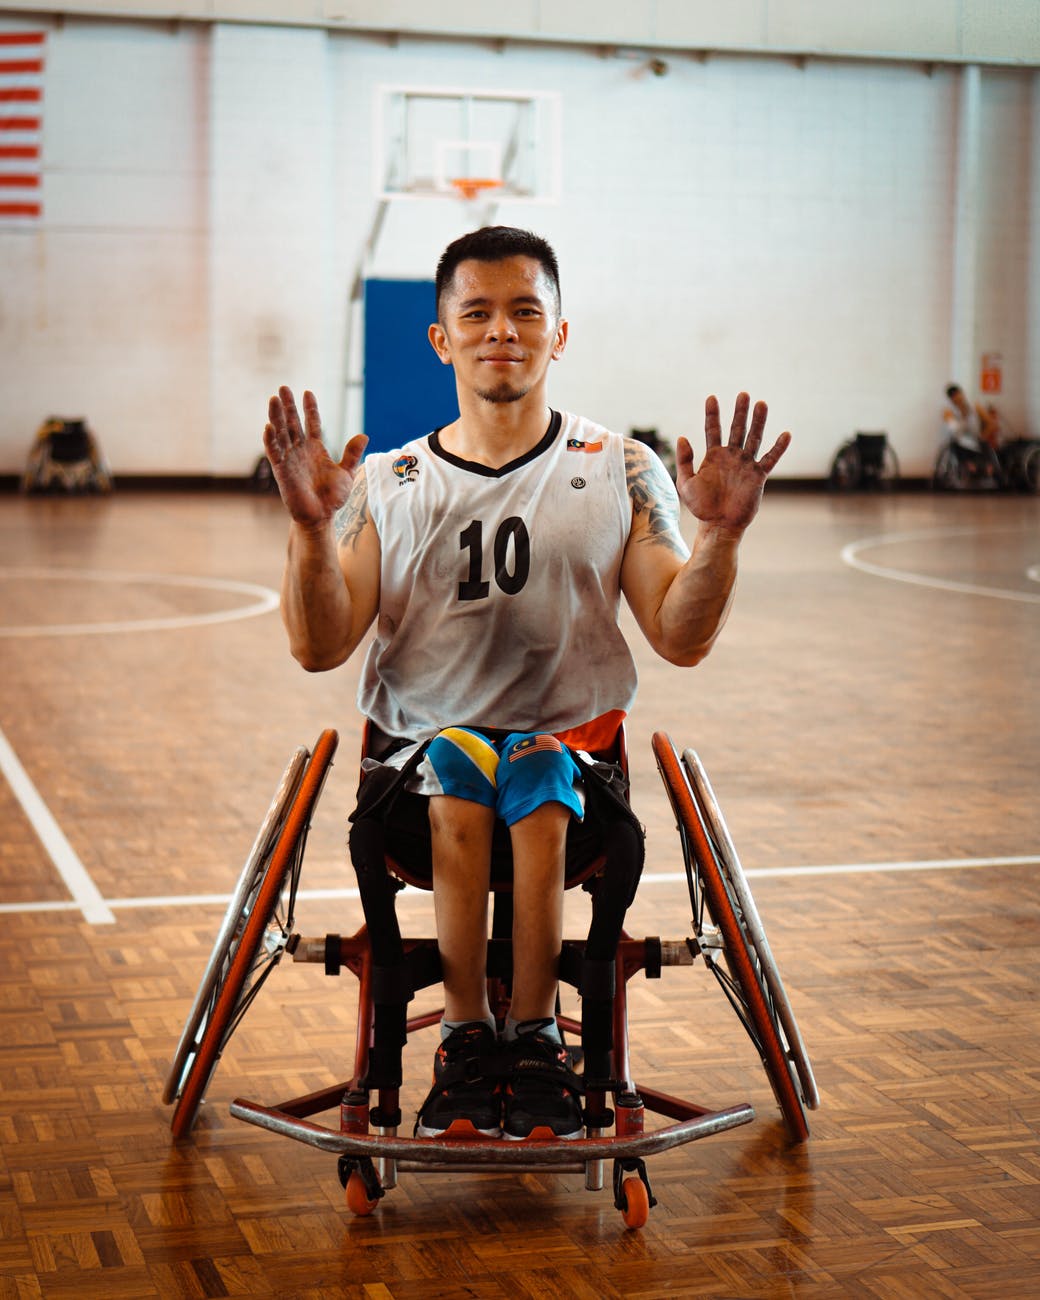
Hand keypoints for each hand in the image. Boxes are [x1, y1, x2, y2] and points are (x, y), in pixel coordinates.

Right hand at [263, 386, 367, 528]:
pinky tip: (268, 426)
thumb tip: (364, 435)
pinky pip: (274, 453)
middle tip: (283, 388)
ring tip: (273, 399)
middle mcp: (300, 451)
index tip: (307, 392)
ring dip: (276, 417)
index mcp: (315, 449)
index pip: (311, 424)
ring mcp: (290, 459)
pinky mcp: (282, 471)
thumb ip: (352, 454)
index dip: (310, 409)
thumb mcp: (346, 472)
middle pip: (292, 423)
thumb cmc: (332, 497)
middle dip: (288, 406)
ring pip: (281, 433)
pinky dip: (271, 440)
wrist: (321, 517)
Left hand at [675, 393, 790, 534]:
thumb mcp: (685, 483)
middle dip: (739, 412)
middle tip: (743, 394)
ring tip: (761, 403)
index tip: (711, 397)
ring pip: (754, 438)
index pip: (712, 430)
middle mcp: (731, 457)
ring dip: (758, 422)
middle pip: (736, 429)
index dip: (712, 414)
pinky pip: (770, 459)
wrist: (718, 525)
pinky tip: (786, 434)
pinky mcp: (757, 476)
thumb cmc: (701, 507)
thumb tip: (681, 437)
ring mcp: (745, 465)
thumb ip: (684, 461)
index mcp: (713, 456)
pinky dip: (778, 448)